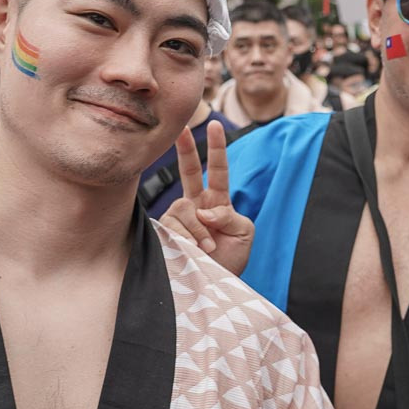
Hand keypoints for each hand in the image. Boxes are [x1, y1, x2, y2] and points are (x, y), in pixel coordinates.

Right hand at [160, 121, 253, 273]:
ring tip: (208, 249)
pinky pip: (174, 227)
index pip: (218, 170)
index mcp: (216, 200)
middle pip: (189, 170)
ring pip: (184, 208)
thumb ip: (230, 216)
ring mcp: (178, 217)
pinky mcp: (165, 232)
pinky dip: (188, 239)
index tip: (215, 125)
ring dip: (200, 230)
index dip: (216, 148)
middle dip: (185, 148)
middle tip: (182, 128)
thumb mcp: (243, 233)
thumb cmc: (232, 258)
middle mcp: (195, 204)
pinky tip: (192, 251)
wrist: (217, 283)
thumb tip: (204, 211)